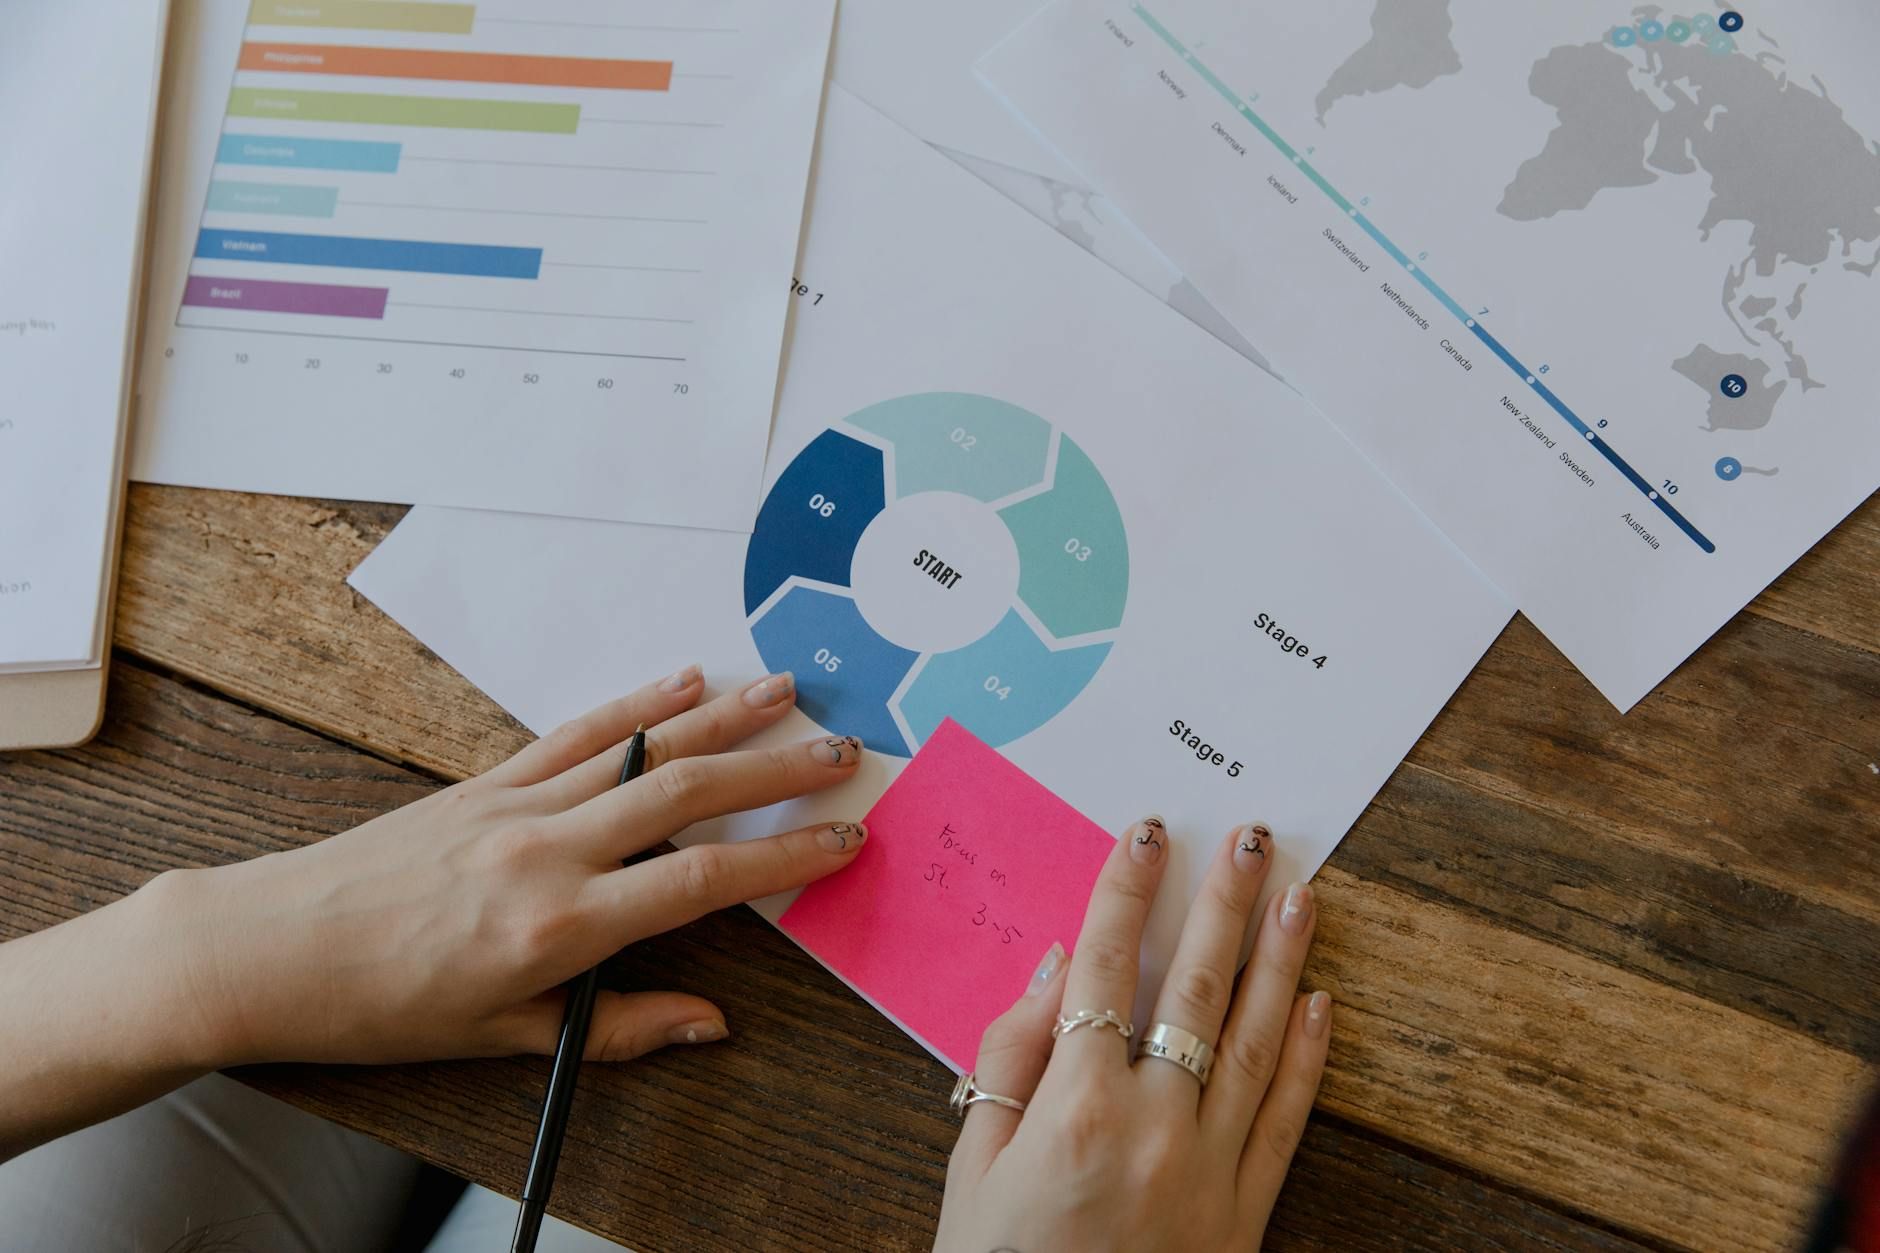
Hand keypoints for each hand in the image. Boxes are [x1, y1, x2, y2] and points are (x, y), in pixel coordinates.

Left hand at [148, 667, 869, 1067]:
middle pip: (688, 794)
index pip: (700, 882)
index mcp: (560, 926)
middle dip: (776, 771)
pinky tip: (683, 681)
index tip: (842, 839)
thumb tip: (710, 1023)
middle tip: (843, 753)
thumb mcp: (507, 1040)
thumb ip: (618, 1028)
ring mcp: (517, 805)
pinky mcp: (485, 781)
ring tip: (788, 693)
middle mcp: (548, 851)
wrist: (273, 950)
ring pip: (642, 749)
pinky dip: (637, 704)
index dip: (782, 858)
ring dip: (722, 718)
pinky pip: (577, 734)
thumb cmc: (384, 1008)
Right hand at [934, 819, 1329, 1251]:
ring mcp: (1209, 1169)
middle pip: (1194, 987)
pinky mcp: (1245, 1214)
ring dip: (1280, 959)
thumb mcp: (971, 1169)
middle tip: (1252, 837)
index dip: (1125, 891)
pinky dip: (1306, 1058)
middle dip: (1223, 902)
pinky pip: (1285, 1120)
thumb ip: (1009, 1061)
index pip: (1105, 968)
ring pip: (1252, 1040)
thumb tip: (1052, 970)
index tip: (1146, 832)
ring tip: (1301, 893)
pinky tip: (1322, 1003)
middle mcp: (1152, 1126)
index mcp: (1074, 1108)